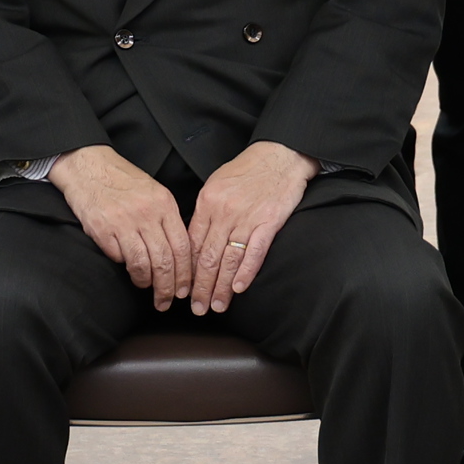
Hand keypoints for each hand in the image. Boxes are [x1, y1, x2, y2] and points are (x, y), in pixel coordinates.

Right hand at [50, 145, 191, 308]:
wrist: (89, 166)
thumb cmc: (122, 181)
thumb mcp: (154, 193)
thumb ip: (167, 219)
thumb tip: (179, 254)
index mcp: (164, 204)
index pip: (182, 246)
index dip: (185, 274)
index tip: (184, 288)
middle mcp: (146, 213)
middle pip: (165, 260)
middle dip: (168, 287)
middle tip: (166, 301)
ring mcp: (124, 221)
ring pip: (143, 264)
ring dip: (146, 282)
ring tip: (146, 288)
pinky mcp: (102, 229)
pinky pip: (119, 257)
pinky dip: (124, 267)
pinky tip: (127, 268)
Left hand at [182, 142, 315, 313]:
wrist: (279, 155)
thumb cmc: (247, 170)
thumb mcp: (216, 184)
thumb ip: (205, 212)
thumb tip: (195, 240)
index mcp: (207, 203)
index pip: (192, 244)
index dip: (187, 271)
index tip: (184, 289)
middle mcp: (224, 212)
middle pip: (207, 258)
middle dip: (201, 287)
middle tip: (198, 308)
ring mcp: (246, 218)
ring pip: (228, 260)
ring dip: (222, 287)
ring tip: (217, 306)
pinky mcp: (269, 222)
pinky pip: (254, 252)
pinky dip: (246, 272)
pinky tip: (239, 288)